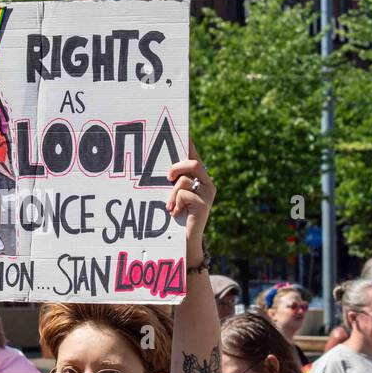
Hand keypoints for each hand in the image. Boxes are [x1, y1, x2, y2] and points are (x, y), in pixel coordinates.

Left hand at [166, 142, 214, 262]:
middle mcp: (207, 183)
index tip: (185, 132)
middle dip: (176, 168)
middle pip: (192, 164)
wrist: (185, 240)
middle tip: (168, 177)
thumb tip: (163, 167)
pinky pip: (184, 194)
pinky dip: (176, 204)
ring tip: (170, 207)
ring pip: (183, 181)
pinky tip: (177, 213)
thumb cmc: (177, 216)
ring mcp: (208, 193)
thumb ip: (174, 181)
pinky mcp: (205, 204)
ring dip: (172, 195)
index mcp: (200, 178)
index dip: (190, 144)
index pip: (194, 156)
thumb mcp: (174, 195)